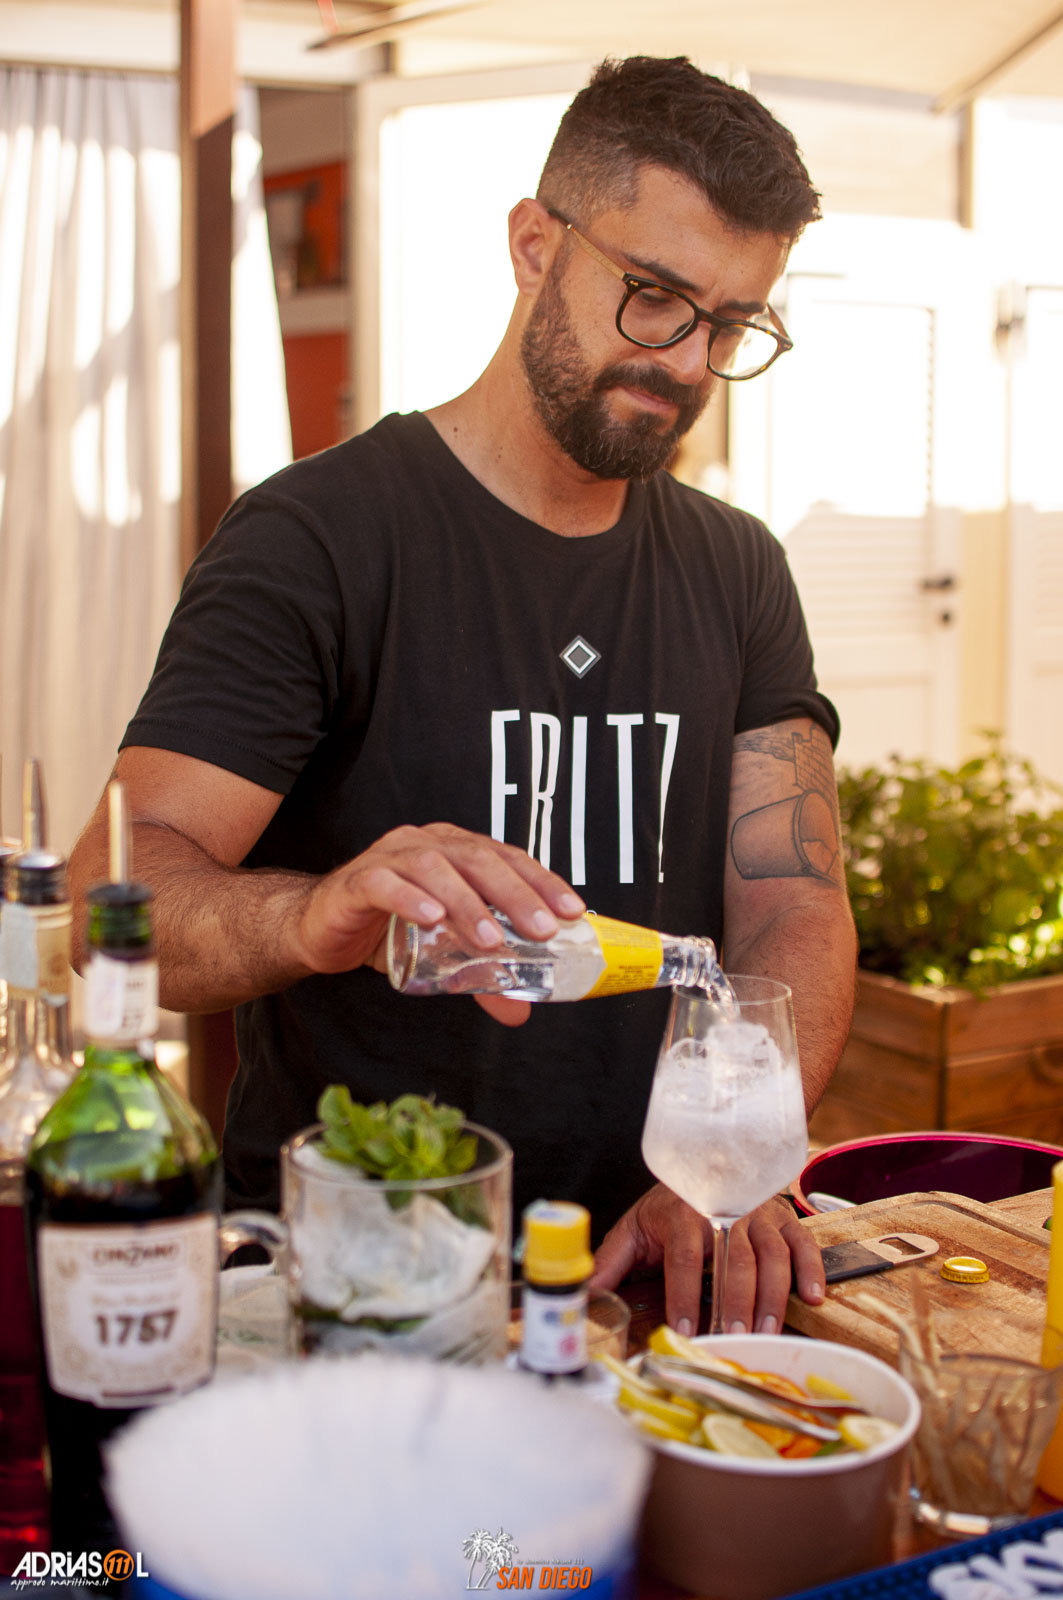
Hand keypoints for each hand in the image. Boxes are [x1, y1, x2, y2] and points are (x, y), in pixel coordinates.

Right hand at [290, 822, 584, 1022]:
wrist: (318, 929)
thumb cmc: (385, 930)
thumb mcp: (443, 956)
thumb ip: (481, 978)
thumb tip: (521, 1014)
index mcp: (455, 850)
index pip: (508, 859)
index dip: (542, 882)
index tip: (573, 911)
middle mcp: (427, 843)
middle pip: (478, 859)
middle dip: (516, 894)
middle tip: (542, 930)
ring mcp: (390, 857)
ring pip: (436, 868)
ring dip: (467, 902)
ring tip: (490, 938)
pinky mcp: (357, 881)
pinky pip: (384, 882)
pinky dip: (410, 897)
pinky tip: (431, 917)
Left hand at [590, 1183, 824, 1335]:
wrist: (707, 1162)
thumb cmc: (668, 1207)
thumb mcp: (634, 1229)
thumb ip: (610, 1263)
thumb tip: (583, 1295)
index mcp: (683, 1214)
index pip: (683, 1258)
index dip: (684, 1297)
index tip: (686, 1332)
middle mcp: (724, 1211)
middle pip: (734, 1260)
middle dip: (735, 1302)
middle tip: (734, 1339)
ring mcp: (758, 1214)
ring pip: (772, 1255)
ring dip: (771, 1296)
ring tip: (766, 1333)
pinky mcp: (783, 1218)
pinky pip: (802, 1242)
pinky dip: (810, 1269)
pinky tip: (811, 1298)